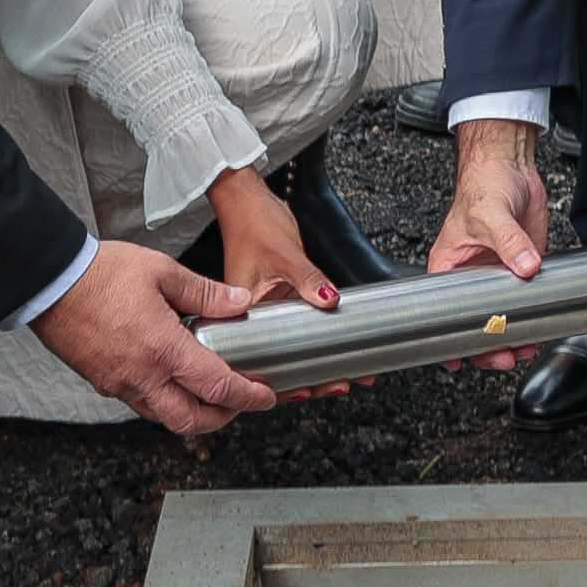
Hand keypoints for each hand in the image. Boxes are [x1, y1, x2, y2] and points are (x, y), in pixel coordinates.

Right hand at [26, 240, 276, 434]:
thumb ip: (204, 293)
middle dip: (223, 418)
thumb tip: (238, 302)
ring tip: (210, 394)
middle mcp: (143, 377)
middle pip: (192, 420)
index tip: (266, 396)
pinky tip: (173, 380)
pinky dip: (165, 402)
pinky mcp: (103, 382)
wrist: (51, 282)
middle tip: (240, 402)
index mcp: (164, 349)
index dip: (248, 396)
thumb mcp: (162, 272)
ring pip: (165, 417)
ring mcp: (120, 384)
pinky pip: (142, 405)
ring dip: (193, 414)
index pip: (218, 387)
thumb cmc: (101, 274)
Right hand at [206, 165, 360, 397]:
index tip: (313, 387)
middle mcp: (249, 318)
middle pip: (278, 359)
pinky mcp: (279, 299)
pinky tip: (337, 344)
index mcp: (240, 314)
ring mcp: (265, 310)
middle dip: (309, 376)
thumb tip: (328, 298)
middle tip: (341, 382)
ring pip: (290, 347)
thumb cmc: (252, 223)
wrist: (247, 199)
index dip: (286, 379)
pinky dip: (317, 337)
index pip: (261, 358)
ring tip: (346, 372)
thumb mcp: (284, 253)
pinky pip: (298, 326)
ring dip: (317, 360)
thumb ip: (307, 278)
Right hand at [428, 122, 548, 369]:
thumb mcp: (491, 215)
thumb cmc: (484, 184)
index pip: (444, 312)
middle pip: (475, 321)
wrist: (512, 165)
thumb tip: (526, 265)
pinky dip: (532, 315)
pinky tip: (542, 326)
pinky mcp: (521, 268)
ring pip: (502, 316)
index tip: (460, 359)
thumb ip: (509, 242)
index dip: (451, 338)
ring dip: (513, 334)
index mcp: (448, 266)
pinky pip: (525, 299)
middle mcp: (470, 275)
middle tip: (505, 356)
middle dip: (490, 344)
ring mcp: (497, 274)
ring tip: (526, 347)